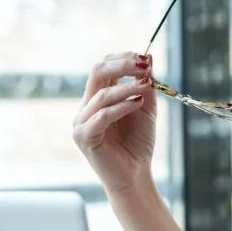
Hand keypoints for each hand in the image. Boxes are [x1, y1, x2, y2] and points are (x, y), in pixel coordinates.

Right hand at [72, 52, 156, 195]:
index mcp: (98, 97)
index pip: (104, 66)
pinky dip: (122, 106)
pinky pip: (102, 115)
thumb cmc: (138, 143)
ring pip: (102, 94)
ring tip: (147, 85)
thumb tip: (150, 56)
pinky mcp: (84, 137)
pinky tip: (138, 103)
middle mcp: (86, 106)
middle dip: (122, 65)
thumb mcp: (146, 108)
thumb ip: (146, 84)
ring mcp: (82, 121)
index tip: (145, 57)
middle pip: (97, 72)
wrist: (135, 174)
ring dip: (127, 86)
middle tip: (144, 65)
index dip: (123, 58)